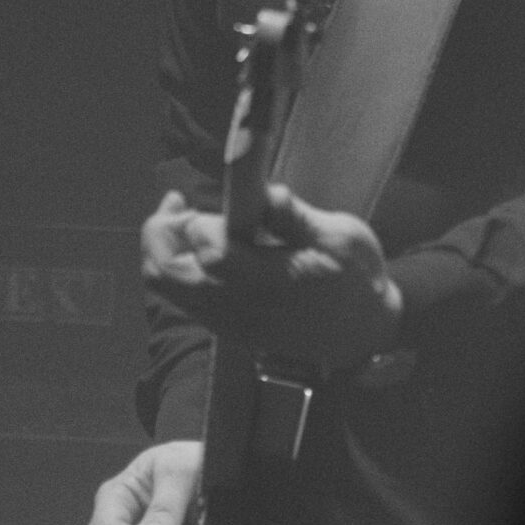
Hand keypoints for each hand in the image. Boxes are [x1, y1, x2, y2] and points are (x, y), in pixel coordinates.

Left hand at [140, 183, 403, 372]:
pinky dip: (177, 269)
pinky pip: (182, 300)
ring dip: (164, 251)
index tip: (208, 202)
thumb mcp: (341, 236)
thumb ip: (296, 216)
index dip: (198, 222)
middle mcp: (239, 308)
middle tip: (177, 204)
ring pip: (167, 290)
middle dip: (159, 233)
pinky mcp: (228, 329)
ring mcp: (229, 322)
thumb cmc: (357, 278)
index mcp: (270, 283)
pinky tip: (202, 247)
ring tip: (187, 220)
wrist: (364, 333)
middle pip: (166, 275)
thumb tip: (266, 191)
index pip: (210, 252)